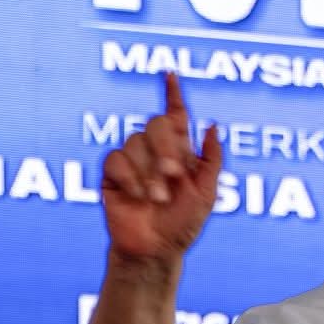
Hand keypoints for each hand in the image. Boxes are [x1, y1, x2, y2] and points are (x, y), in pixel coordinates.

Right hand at [101, 73, 222, 266]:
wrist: (156, 250)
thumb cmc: (183, 225)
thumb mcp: (208, 193)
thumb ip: (212, 159)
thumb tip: (212, 125)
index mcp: (179, 151)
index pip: (175, 115)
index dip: (173, 94)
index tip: (170, 74)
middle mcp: (154, 151)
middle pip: (154, 124)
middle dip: (166, 148)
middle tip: (173, 176)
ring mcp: (132, 161)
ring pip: (134, 141)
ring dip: (149, 172)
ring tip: (156, 199)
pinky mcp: (111, 175)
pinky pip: (115, 159)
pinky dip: (130, 178)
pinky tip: (138, 197)